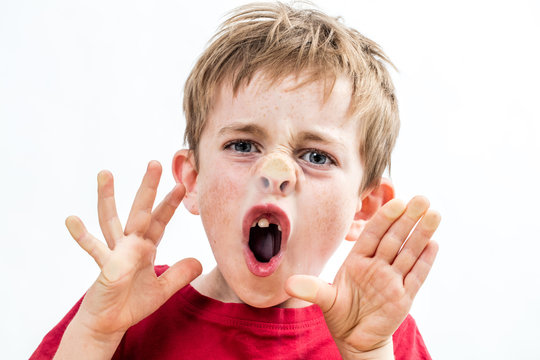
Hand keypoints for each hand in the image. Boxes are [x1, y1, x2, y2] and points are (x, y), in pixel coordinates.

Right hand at [65, 161, 201, 337]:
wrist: (107, 323)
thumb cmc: (130, 304)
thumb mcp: (161, 290)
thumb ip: (179, 275)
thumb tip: (200, 262)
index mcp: (145, 248)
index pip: (159, 221)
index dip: (170, 204)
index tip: (182, 186)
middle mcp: (129, 245)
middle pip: (140, 212)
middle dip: (148, 189)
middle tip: (154, 163)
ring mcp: (114, 253)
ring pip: (111, 220)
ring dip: (108, 198)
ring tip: (106, 173)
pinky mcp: (105, 267)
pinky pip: (93, 249)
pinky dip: (82, 235)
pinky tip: (72, 219)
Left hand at [286, 196, 439, 358]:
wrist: (355, 340)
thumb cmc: (341, 314)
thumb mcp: (325, 300)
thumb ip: (311, 289)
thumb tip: (289, 284)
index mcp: (358, 260)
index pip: (372, 234)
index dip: (383, 218)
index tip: (395, 202)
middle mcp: (377, 265)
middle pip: (394, 238)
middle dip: (408, 219)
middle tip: (422, 199)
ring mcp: (392, 279)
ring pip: (409, 252)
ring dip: (421, 234)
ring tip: (434, 214)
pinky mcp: (404, 296)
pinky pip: (416, 276)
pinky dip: (425, 261)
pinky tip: (434, 243)